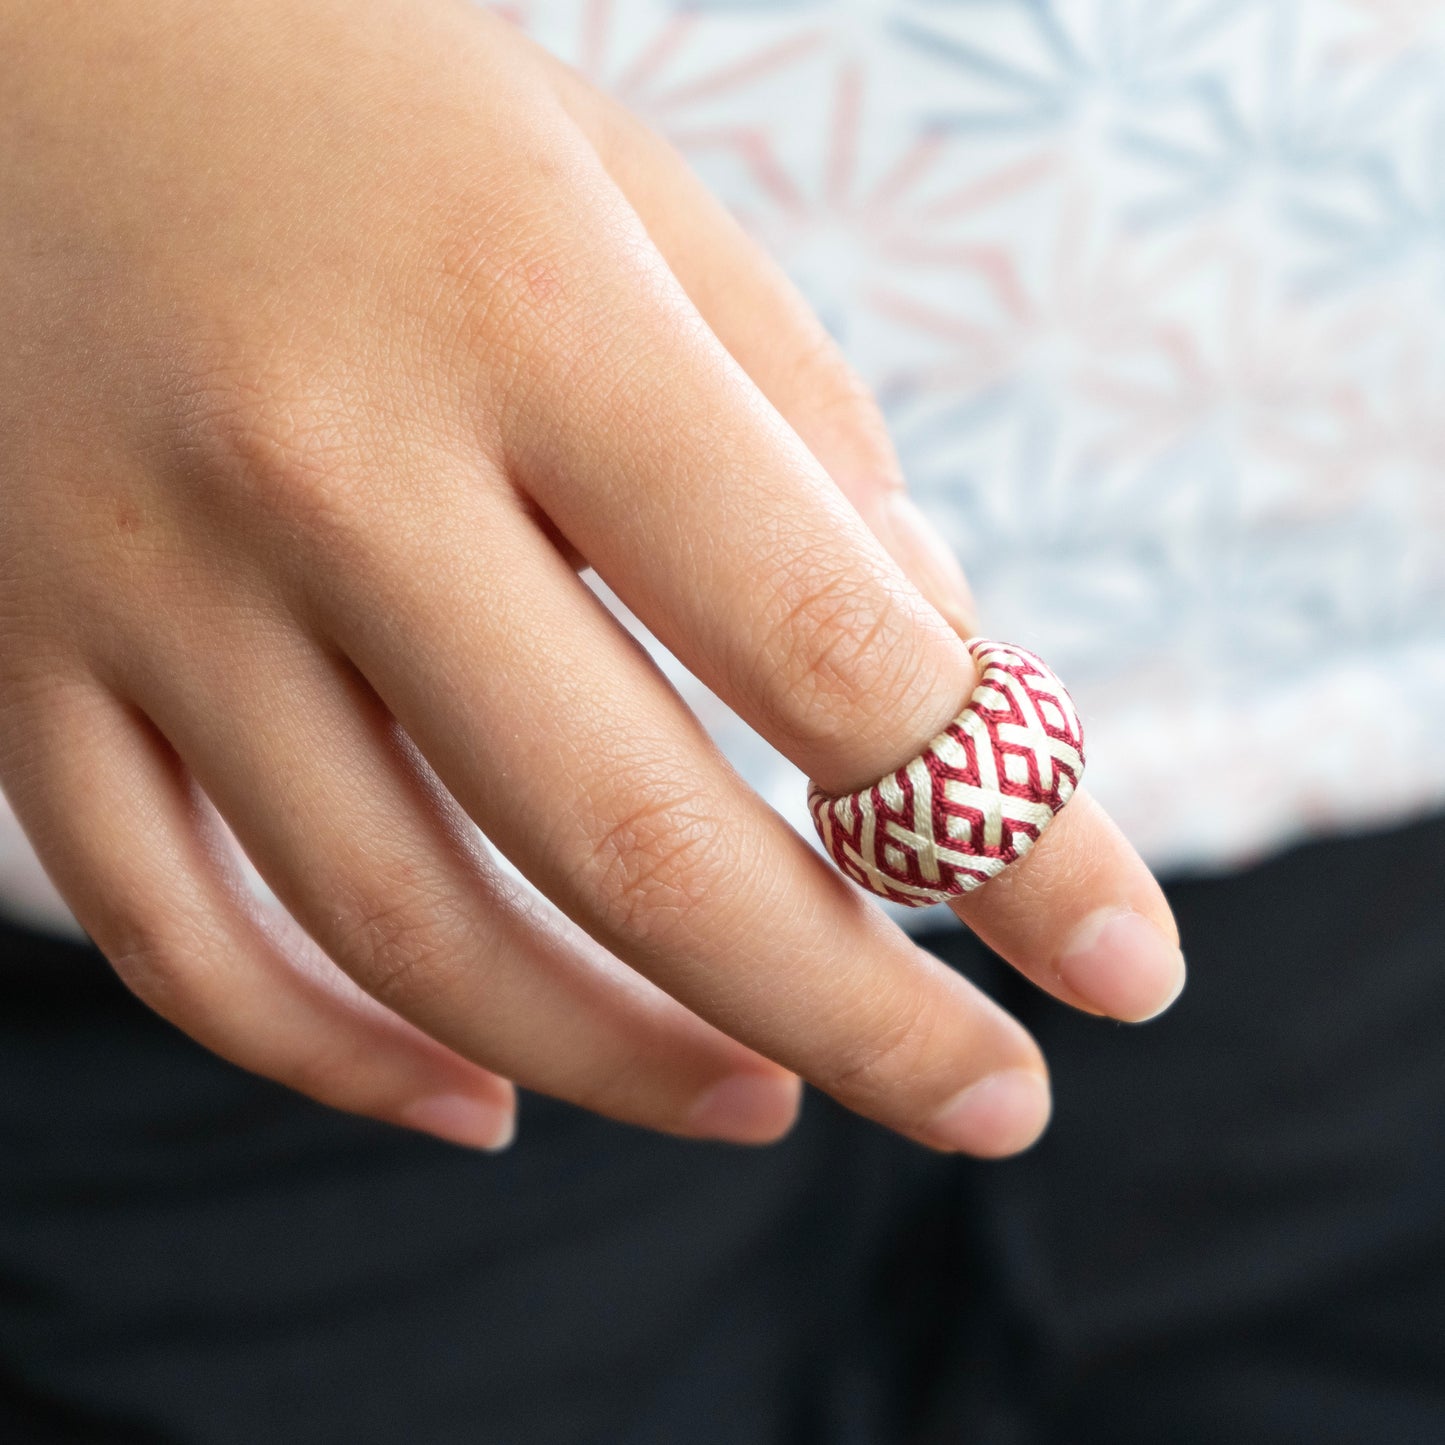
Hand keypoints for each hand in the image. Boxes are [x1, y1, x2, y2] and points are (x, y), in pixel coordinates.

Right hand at [0, 0, 1183, 1156]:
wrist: (26, 48)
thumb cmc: (372, 107)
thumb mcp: (628, 206)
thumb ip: (796, 449)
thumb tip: (934, 693)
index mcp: (526, 311)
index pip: (826, 649)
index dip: (1012, 841)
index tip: (1124, 965)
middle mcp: (322, 465)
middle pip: (629, 843)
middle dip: (852, 1017)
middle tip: (987, 1104)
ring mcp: (146, 587)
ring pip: (406, 930)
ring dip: (618, 1060)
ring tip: (759, 1097)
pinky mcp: (23, 664)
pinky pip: (178, 936)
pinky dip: (338, 1059)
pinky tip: (479, 1102)